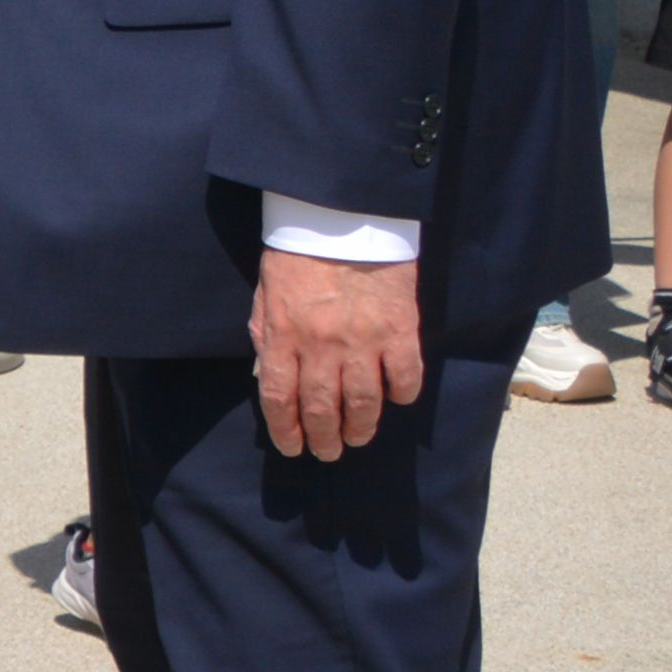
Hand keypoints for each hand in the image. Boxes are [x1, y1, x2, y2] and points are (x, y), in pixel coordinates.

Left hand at [248, 250, 421, 463]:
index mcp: (283, 335)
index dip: (285, 430)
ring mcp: (364, 341)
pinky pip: (405, 378)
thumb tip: (271, 377)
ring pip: (364, 403)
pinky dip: (401, 396)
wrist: (343, 219)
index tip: (292, 447)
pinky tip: (394, 399)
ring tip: (358, 437)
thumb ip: (267, 337)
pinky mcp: (400, 331)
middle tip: (328, 452)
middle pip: (322, 409)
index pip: (279, 398)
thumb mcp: (266, 295)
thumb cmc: (298, 256)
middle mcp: (321, 345)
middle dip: (324, 439)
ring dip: (361, 428)